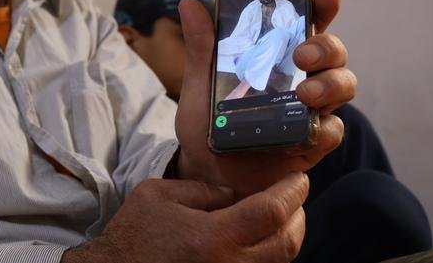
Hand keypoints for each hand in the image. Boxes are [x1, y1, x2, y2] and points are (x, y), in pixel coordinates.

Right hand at [61, 172, 307, 262]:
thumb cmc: (133, 235)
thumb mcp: (160, 195)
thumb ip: (202, 190)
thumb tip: (234, 194)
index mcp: (213, 237)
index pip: (272, 212)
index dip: (292, 192)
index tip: (299, 178)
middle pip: (287, 243)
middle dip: (298, 215)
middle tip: (295, 196)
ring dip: (288, 237)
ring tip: (283, 217)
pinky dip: (270, 256)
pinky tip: (262, 241)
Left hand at [174, 0, 355, 198]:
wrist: (206, 174)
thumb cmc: (206, 124)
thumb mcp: (198, 84)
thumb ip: (201, 48)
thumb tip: (190, 4)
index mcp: (274, 55)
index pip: (304, 24)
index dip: (321, 8)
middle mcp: (299, 77)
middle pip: (332, 52)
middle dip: (326, 47)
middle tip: (303, 55)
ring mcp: (309, 109)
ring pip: (343, 85)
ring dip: (331, 85)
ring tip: (305, 94)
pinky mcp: (311, 142)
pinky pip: (333, 130)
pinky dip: (324, 128)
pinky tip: (306, 131)